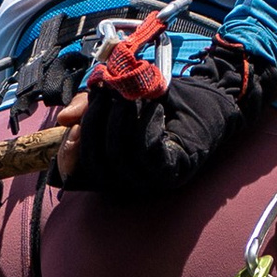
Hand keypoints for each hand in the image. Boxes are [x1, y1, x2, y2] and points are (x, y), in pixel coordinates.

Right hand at [63, 39, 269, 200]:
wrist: (211, 95)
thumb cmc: (164, 99)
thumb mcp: (118, 97)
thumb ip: (90, 107)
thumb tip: (65, 121)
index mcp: (116, 169)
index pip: (81, 172)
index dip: (70, 152)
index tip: (70, 124)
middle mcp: (133, 181)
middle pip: (98, 165)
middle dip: (93, 127)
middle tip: (102, 95)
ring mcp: (155, 181)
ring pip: (120, 158)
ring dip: (118, 122)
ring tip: (125, 95)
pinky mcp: (176, 171)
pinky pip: (148, 154)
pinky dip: (143, 127)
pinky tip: (150, 107)